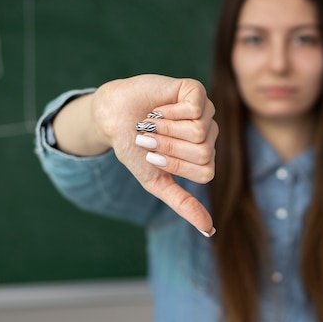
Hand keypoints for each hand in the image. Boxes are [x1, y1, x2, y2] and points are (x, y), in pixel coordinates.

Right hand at [92, 75, 217, 235]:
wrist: (112, 117)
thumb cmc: (135, 148)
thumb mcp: (157, 180)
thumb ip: (183, 204)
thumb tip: (210, 231)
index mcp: (204, 155)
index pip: (205, 171)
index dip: (175, 166)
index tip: (153, 157)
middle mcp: (209, 132)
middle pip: (202, 152)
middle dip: (168, 148)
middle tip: (149, 137)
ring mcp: (205, 110)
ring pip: (198, 131)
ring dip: (165, 129)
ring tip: (151, 122)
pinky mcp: (195, 90)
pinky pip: (194, 108)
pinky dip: (169, 112)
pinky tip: (159, 108)